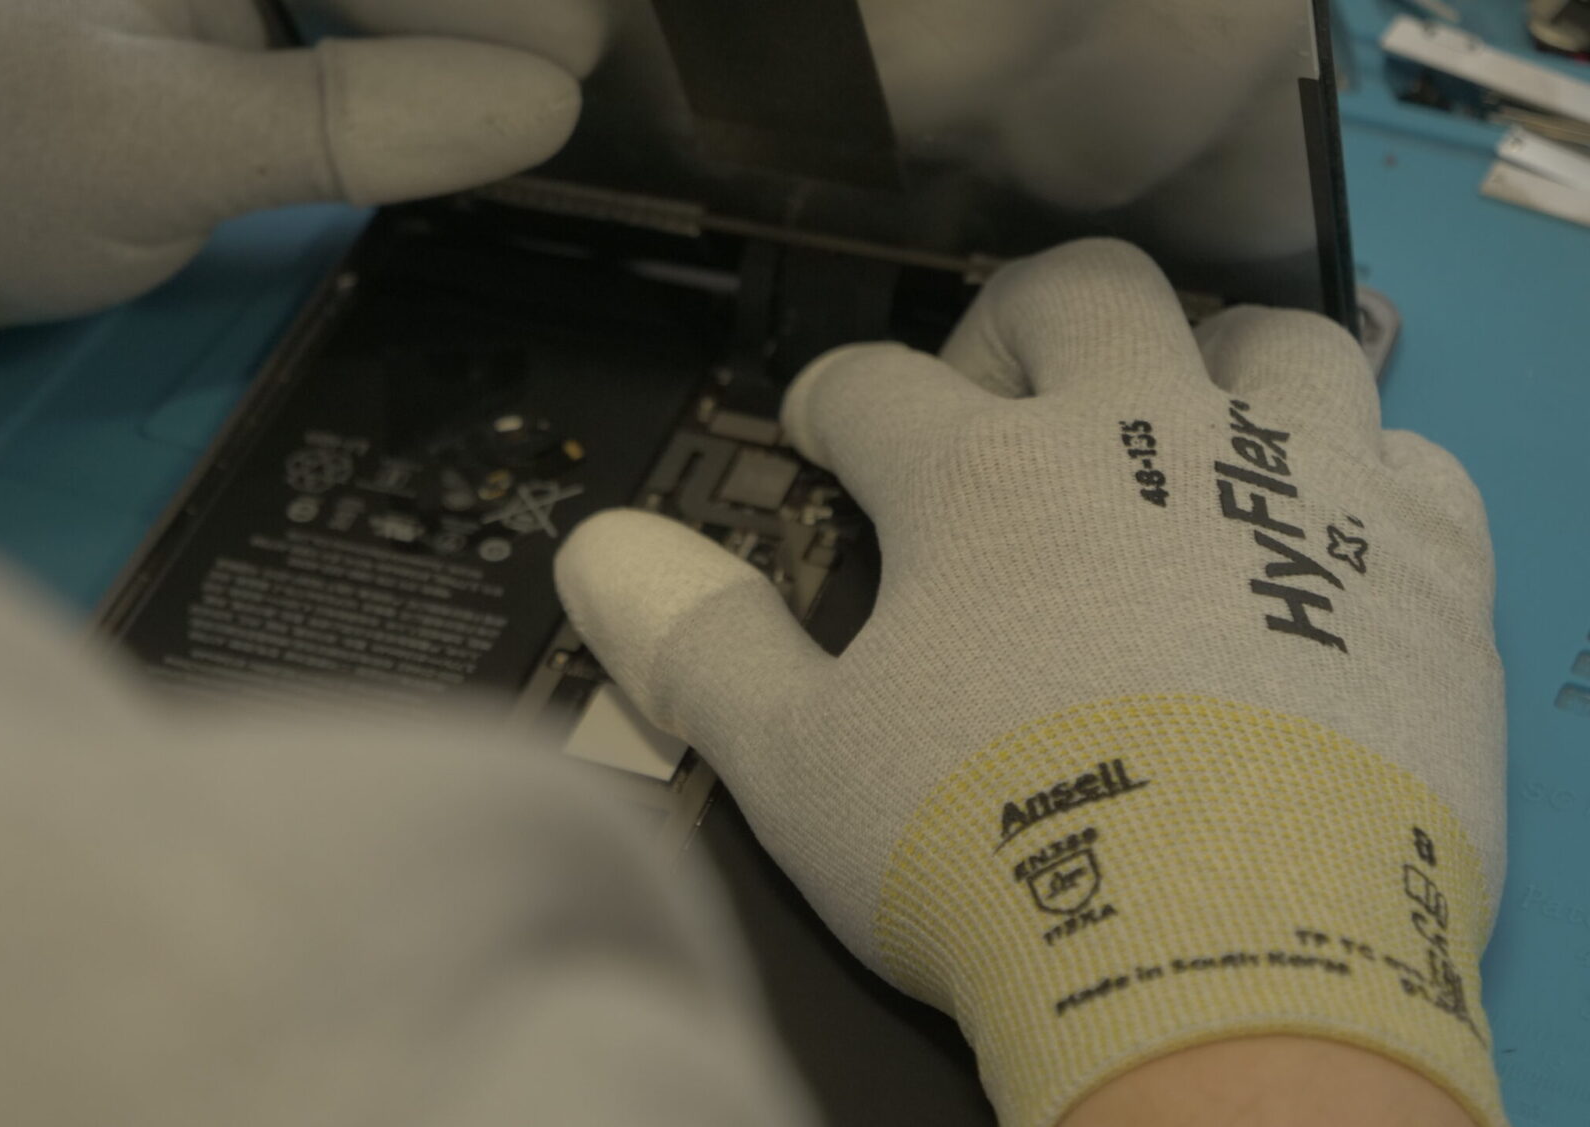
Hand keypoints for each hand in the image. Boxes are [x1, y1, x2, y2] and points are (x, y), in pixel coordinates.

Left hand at [0, 0, 581, 420]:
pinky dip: (421, 52)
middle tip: (571, 82)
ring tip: (545, 88)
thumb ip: (347, 119)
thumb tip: (544, 105)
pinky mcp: (245, 10)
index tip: (568, 72)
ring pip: (399, 1)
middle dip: (497, 16)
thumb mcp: (162, 145)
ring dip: (471, 34)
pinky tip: (468, 92)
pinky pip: (367, 20)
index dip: (497, 2)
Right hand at [556, 240, 1505, 1126]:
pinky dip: (1354, 474)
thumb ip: (693, 644)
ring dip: (1210, 364)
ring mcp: (1292, 482)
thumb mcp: (799, 767)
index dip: (832, 401)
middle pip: (1075, 293)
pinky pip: (1401, 454)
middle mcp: (1138, 436)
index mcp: (978, 481)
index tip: (827, 428)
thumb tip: (596, 546)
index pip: (873, 387)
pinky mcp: (1417, 556)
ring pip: (1265, 337)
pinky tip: (1318, 534)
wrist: (1229, 967)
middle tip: (995, 396)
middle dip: (1017, 324)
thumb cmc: (999, 861)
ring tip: (1179, 439)